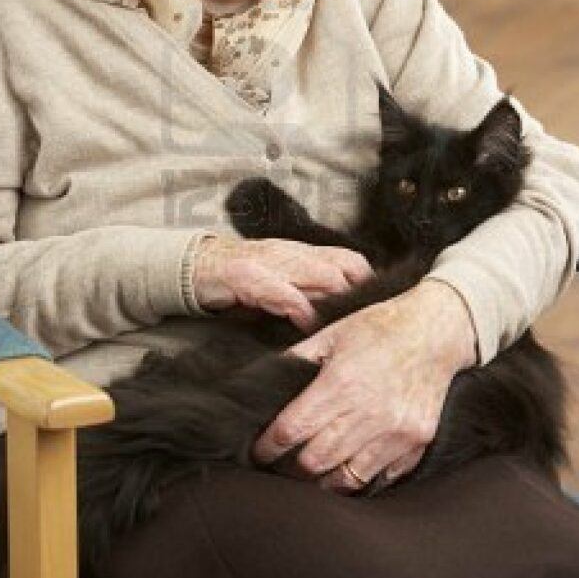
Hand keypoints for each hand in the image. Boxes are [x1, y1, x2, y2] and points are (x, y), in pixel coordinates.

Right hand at [192, 235, 373, 331]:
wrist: (197, 266)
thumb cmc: (242, 276)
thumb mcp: (282, 276)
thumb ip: (309, 288)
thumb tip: (340, 310)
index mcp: (302, 253)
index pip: (349, 260)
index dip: (368, 281)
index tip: (381, 304)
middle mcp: (293, 254)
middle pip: (343, 267)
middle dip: (360, 293)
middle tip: (369, 320)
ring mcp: (272, 263)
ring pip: (321, 275)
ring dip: (338, 300)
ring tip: (347, 324)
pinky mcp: (249, 277)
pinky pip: (283, 292)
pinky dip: (300, 308)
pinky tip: (308, 324)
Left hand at [252, 279, 477, 488]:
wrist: (435, 331)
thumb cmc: (381, 327)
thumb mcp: (332, 333)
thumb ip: (297, 357)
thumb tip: (263, 377)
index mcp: (340, 383)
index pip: (292, 430)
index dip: (269, 446)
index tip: (260, 451)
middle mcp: (368, 412)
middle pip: (315, 461)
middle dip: (292, 467)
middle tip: (282, 465)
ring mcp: (395, 431)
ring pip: (347, 479)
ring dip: (325, 480)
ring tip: (313, 474)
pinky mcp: (415, 443)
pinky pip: (381, 478)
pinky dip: (362, 478)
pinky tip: (348, 471)